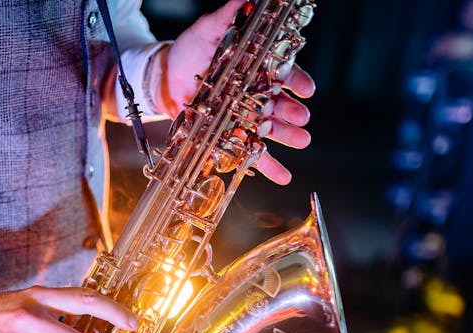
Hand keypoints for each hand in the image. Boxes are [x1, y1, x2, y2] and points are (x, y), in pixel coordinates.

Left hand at [153, 0, 315, 183]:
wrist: (166, 77)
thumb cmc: (190, 51)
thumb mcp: (208, 30)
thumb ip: (227, 15)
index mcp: (256, 69)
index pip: (283, 74)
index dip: (296, 81)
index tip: (306, 89)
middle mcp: (256, 94)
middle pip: (280, 104)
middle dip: (292, 111)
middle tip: (302, 117)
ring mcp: (245, 117)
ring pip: (272, 129)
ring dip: (288, 137)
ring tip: (302, 141)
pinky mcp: (232, 136)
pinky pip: (252, 154)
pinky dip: (268, 166)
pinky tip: (284, 177)